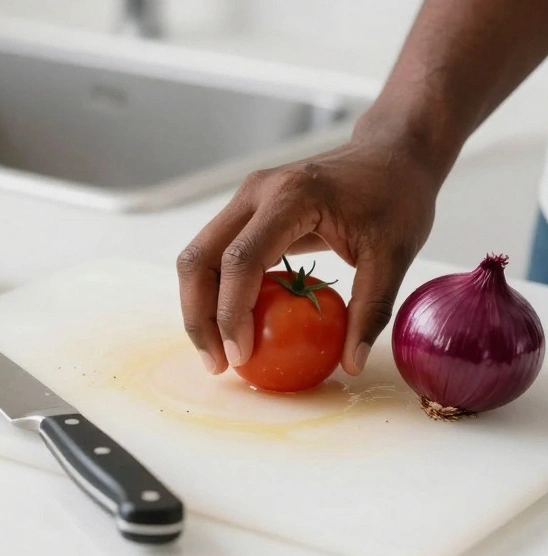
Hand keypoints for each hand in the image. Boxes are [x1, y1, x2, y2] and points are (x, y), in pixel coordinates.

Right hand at [177, 129, 443, 376]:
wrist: (391, 152)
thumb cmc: (396, 197)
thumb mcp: (394, 255)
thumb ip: (370, 310)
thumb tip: (351, 365)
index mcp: (290, 197)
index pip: (240, 260)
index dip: (231, 312)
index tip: (241, 355)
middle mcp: (255, 193)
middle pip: (199, 259)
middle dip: (198, 316)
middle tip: (217, 364)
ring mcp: (244, 199)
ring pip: (197, 258)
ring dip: (199, 307)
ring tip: (218, 352)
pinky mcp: (245, 211)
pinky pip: (214, 255)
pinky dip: (214, 293)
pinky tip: (231, 325)